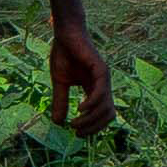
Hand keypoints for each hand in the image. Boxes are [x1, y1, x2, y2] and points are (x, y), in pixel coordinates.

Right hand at [46, 19, 112, 137]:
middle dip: (93, 127)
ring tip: (75, 123)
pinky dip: (92, 104)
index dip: (92, 127)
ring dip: (91, 120)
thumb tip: (57, 123)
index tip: (75, 133)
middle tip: (76, 131)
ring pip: (106, 107)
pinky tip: (79, 109)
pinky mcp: (100, 69)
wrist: (65, 33)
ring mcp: (104, 78)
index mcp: (95, 89)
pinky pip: (101, 93)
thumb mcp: (60, 83)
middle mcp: (103, 85)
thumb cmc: (64, 54)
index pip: (102, 115)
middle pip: (108, 115)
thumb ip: (60, 102)